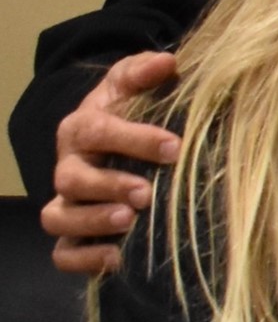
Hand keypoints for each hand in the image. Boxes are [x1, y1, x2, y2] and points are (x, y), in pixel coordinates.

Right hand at [42, 51, 180, 275]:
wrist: (112, 146)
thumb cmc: (129, 115)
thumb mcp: (132, 88)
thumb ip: (144, 71)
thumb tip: (168, 62)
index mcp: (82, 129)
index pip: (97, 130)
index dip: (133, 139)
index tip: (174, 147)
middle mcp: (68, 168)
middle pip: (72, 179)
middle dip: (108, 186)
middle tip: (145, 193)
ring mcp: (67, 203)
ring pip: (59, 217)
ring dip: (90, 222)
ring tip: (127, 221)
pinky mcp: (73, 237)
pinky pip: (63, 254)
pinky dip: (83, 259)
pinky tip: (116, 259)